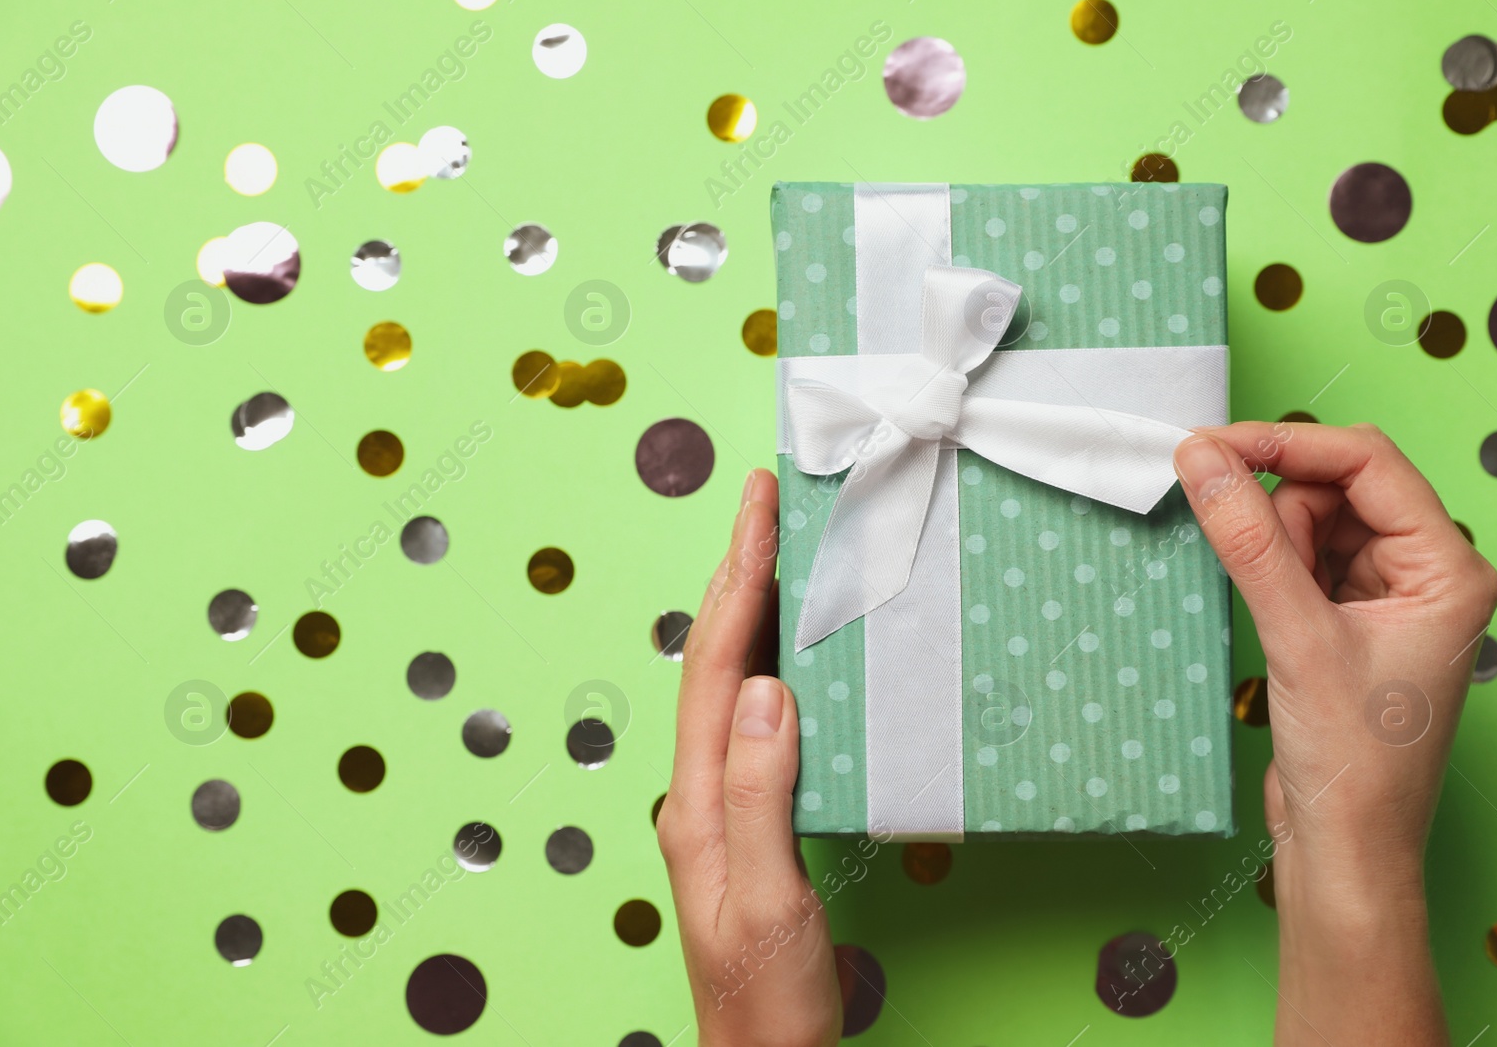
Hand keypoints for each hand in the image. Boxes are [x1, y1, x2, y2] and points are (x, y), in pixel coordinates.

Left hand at [657, 468, 842, 1046]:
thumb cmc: (766, 997)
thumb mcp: (769, 899)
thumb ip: (762, 795)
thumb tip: (770, 691)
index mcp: (697, 799)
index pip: (716, 666)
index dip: (737, 581)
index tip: (758, 509)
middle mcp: (701, 790)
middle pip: (715, 659)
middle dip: (737, 573)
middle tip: (765, 501)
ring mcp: (722, 803)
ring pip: (733, 682)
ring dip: (753, 609)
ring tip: (780, 548)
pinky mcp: (752, 818)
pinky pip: (758, 718)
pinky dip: (775, 662)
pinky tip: (799, 650)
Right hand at [1174, 422, 1496, 1045]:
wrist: (1346, 851)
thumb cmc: (1354, 763)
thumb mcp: (1298, 639)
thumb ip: (1250, 542)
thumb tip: (1202, 461)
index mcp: (1449, 568)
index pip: (1368, 464)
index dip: (1287, 445)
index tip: (1212, 447)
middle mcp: (1428, 572)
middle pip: (1338, 485)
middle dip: (1276, 499)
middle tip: (1218, 519)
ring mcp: (1387, 595)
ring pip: (1313, 520)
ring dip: (1270, 539)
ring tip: (1265, 606)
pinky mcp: (1349, 618)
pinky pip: (1301, 558)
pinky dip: (1269, 564)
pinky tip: (1258, 603)